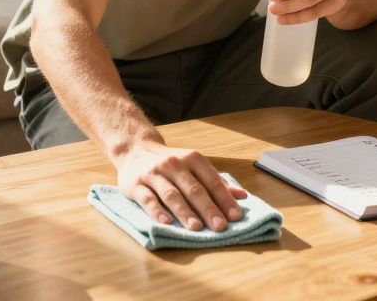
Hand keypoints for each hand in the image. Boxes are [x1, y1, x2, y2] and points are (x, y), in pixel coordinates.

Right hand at [113, 141, 247, 230]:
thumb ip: (216, 181)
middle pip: (194, 189)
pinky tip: (166, 223)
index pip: (212, 181)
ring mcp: (153, 174)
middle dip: (208, 209)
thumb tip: (242, 196)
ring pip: (171, 195)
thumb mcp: (194, 166)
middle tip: (220, 226)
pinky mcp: (135, 184)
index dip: (224, 199)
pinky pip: (147, 199)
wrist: (134, 149)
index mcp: (192, 159)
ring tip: (196, 227)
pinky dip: (157, 211)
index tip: (235, 217)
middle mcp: (173, 164)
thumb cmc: (170, 163)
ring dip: (185, 212)